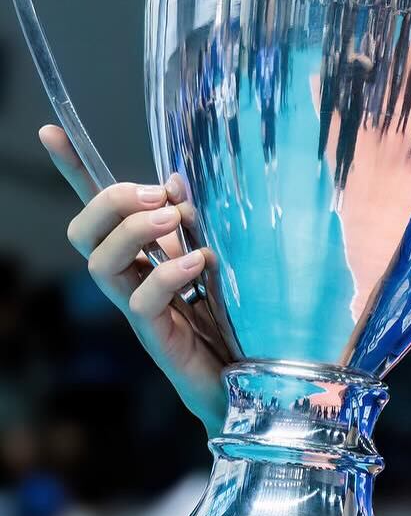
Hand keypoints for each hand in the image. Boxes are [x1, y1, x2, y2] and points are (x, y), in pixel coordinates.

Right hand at [42, 124, 227, 432]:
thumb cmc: (238, 318)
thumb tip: (179, 178)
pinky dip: (166, 273)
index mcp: (144, 254)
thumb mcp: (223, 259)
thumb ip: (198, 224)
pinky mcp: (156, 336)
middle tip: (162, 198)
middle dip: (111, 201)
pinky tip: (199, 263)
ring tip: (177, 222)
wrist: (252, 384)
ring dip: (134, 231)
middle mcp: (131, 279)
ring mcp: (139, 309)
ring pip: (100, 262)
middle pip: (84, 231)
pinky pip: (140, 299)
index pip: (99, 210)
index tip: (52, 130)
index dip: (73, 170)